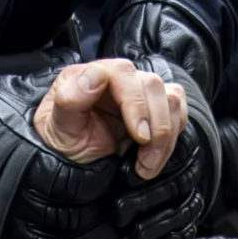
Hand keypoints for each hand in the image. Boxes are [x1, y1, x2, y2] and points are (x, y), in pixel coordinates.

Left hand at [34, 58, 185, 176]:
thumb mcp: (58, 126)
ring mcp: (139, 91)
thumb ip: (70, 99)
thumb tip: (96, 75)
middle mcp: (118, 78)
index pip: (124, 73)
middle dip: (155, 127)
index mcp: (91, 74)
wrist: (72, 163)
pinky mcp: (156, 108)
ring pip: (171, 99)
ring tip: (147, 165)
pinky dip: (173, 138)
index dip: (136, 103)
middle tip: (144, 161)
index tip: (138, 136)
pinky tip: (154, 158)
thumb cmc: (63, 142)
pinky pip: (179, 112)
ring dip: (166, 137)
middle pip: (153, 85)